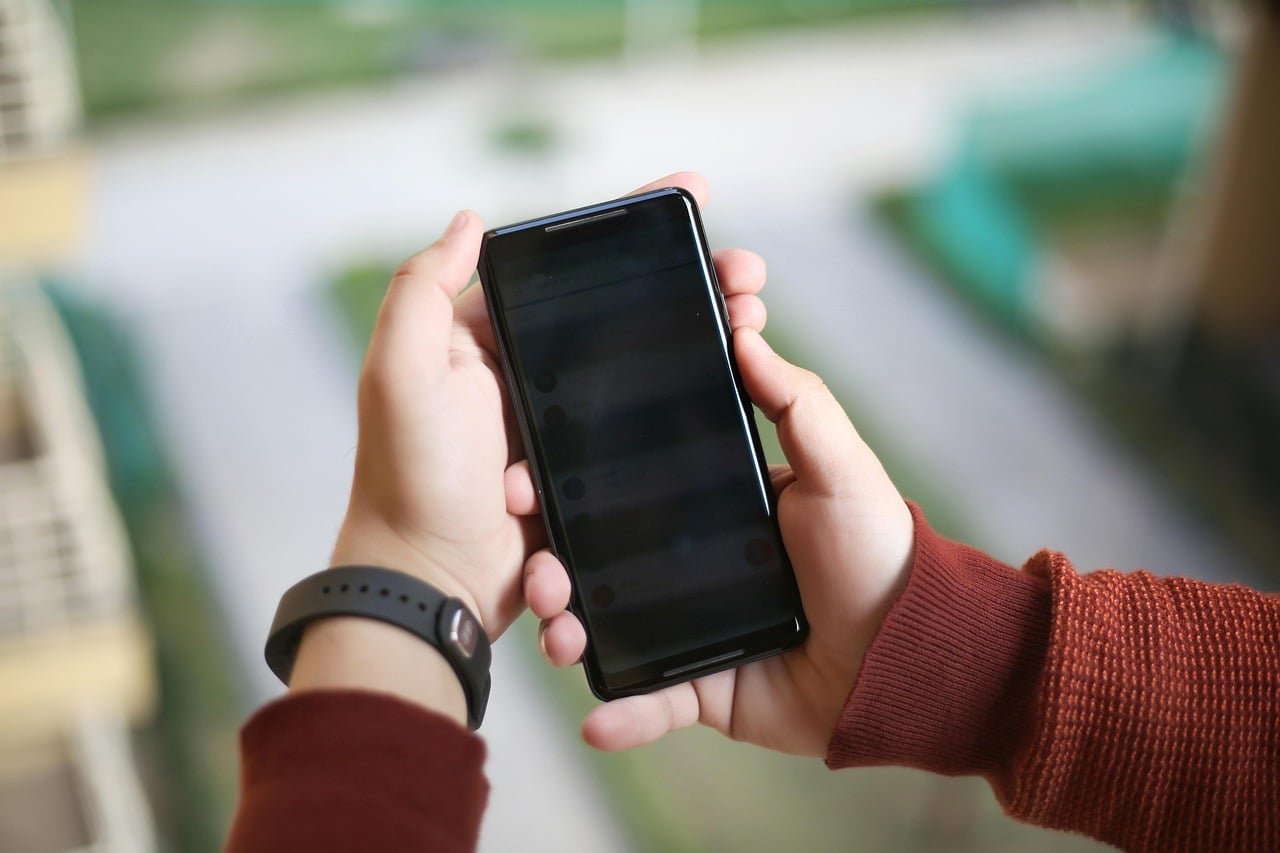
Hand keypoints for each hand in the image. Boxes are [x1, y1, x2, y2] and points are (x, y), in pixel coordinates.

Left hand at [330, 172, 774, 640]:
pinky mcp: (587, 473)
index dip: (632, 230)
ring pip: (645, 367)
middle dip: (689, 282)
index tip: (692, 196)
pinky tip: (736, 382)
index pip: (571, 268)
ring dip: (701, 336)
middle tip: (746, 275)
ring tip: (754, 319)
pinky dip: (689, 404)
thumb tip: (469, 220)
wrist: (432, 583)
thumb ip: (423, 291)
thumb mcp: (401, 372)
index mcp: (487, 339)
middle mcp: (527, 373)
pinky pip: (645, 429)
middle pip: (624, 312)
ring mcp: (561, 425)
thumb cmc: (410, 477)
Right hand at [522, 265, 915, 756]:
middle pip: (594, 556)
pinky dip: (622, 713)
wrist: (907, 658)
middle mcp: (683, 561)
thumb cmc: (880, 554)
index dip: (569, 477)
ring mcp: (687, 625)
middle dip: (547, 559)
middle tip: (532, 561)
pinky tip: (596, 719)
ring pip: (605, 625)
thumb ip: (797, 402)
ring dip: (566, 630)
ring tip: (559, 633)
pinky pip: (649, 699)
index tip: (526, 473)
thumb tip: (747, 332)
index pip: (621, 483)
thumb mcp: (841, 468)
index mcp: (707, 504)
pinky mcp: (699, 686)